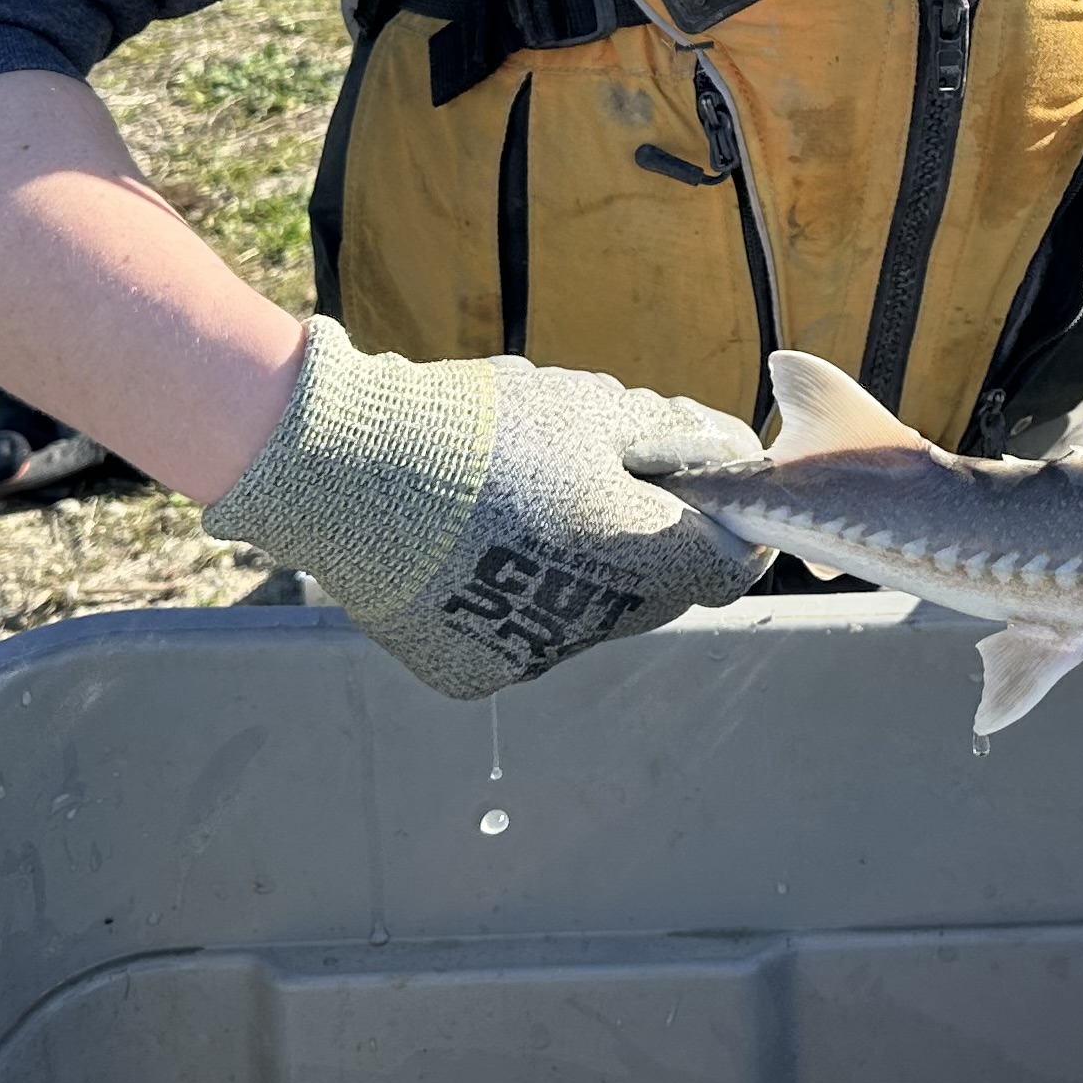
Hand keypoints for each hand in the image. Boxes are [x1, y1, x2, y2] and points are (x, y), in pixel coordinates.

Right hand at [203, 318, 771, 698]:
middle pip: (659, 595)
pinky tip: (477, 550)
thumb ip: (680, 438)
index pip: (727, 567)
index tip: (711, 493)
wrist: (344, 467)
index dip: (731, 526)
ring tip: (522, 510)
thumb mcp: (592, 408)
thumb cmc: (479, 424)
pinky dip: (518, 600)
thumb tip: (738, 455)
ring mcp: (528, 658)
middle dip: (652, 544)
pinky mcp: (475, 675)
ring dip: (584, 574)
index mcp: (630, 556)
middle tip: (607, 485)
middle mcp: (586, 624)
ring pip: (592, 618)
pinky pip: (525, 637)